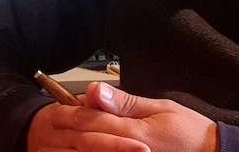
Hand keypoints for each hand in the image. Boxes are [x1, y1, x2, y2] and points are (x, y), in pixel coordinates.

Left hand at [26, 82, 217, 151]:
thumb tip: (95, 91)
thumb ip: (126, 103)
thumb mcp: (161, 109)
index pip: (92, 122)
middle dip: (68, 137)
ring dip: (75, 151)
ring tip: (57, 147)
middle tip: (49, 134)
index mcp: (133, 133)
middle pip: (86, 144)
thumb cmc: (189, 133)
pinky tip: (84, 151)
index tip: (61, 109)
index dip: (73, 114)